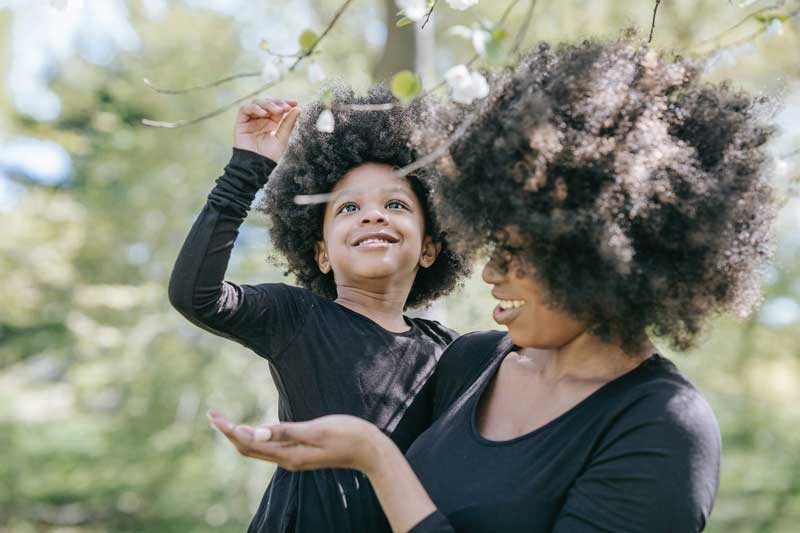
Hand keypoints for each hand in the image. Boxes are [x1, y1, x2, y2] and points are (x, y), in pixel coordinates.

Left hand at [208, 410, 386, 473]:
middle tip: (212, 414)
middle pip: (248, 448)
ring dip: (238, 435)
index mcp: (289, 454)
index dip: (230, 430)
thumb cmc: (347, 434)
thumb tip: (255, 431)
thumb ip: (286, 431)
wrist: (370, 450)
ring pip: (257, 449)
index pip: (250, 443)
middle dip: (228, 432)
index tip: (215, 416)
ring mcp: (293, 459)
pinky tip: (250, 429)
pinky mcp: (300, 454)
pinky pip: (268, 448)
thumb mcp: (317, 428)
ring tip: (223, 420)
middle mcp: (287, 460)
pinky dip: (253, 438)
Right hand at [234, 98, 300, 161]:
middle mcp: (260, 119)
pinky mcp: (241, 122)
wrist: (256, 164)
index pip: (277, 107)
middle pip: (268, 102)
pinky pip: (245, 109)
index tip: (294, 102)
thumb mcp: (282, 137)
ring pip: (257, 102)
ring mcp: (250, 119)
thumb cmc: (269, 154)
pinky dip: (255, 108)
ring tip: (277, 111)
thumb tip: (298, 108)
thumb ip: (289, 123)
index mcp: (271, 122)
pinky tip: (264, 114)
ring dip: (268, 104)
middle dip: (277, 103)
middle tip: (285, 108)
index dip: (285, 102)